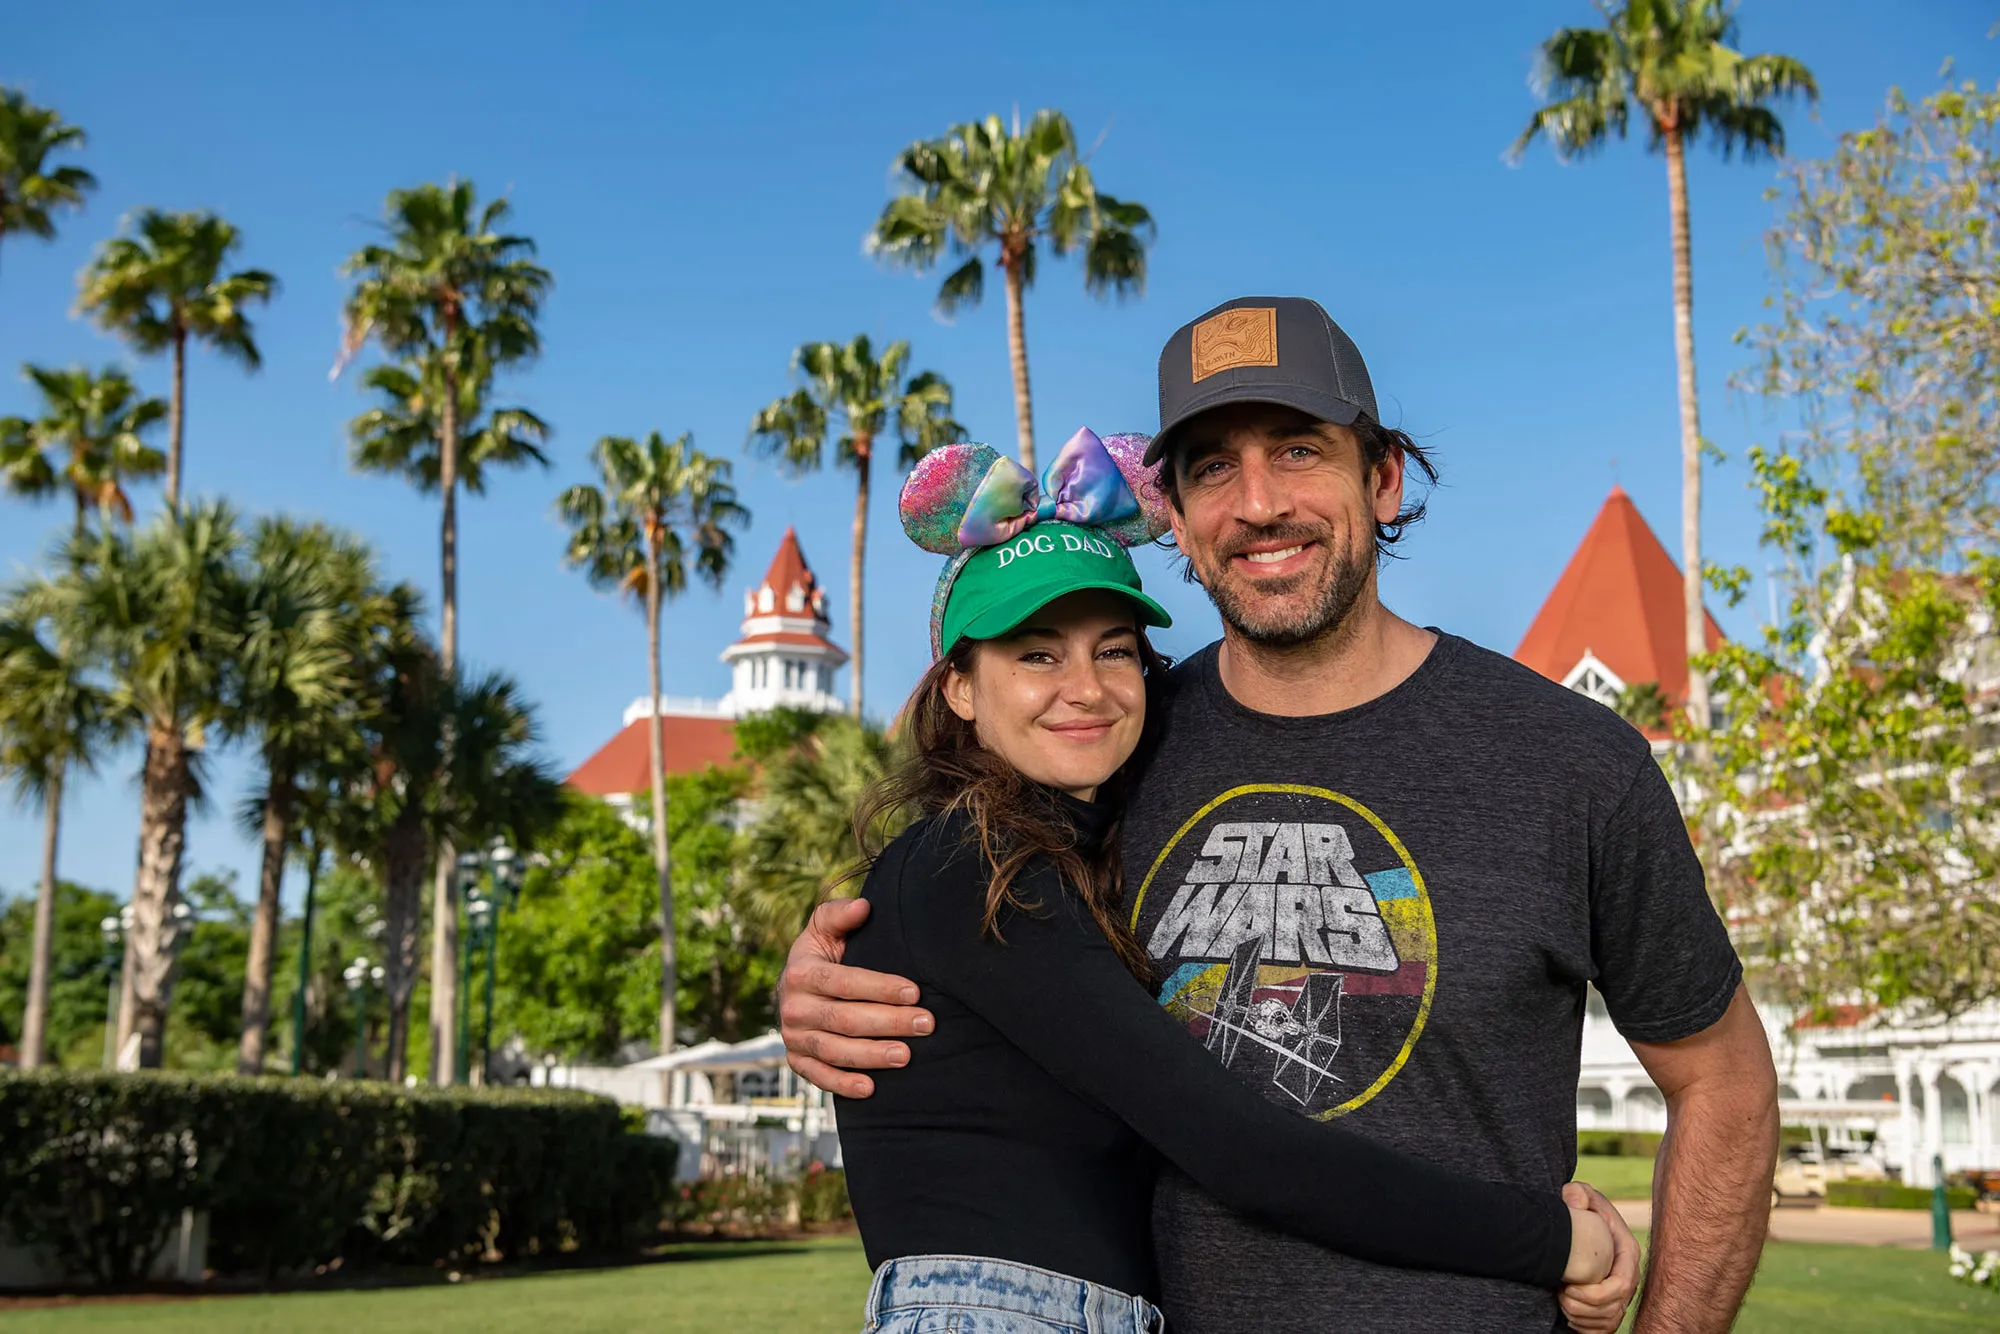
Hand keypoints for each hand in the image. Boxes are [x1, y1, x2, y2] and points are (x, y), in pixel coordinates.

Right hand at [778, 898, 934, 1097]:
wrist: (794, 986)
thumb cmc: (822, 953)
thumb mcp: (824, 929)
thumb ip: (839, 915)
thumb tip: (864, 906)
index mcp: (800, 972)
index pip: (844, 982)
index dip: (880, 987)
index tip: (915, 991)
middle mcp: (793, 1007)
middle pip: (844, 1019)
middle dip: (888, 1023)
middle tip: (925, 1024)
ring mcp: (793, 1037)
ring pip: (835, 1050)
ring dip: (872, 1056)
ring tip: (906, 1056)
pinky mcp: (797, 1060)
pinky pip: (819, 1077)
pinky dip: (843, 1084)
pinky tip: (871, 1088)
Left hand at [1559, 1181, 1640, 1332]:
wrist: (1578, 1229)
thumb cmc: (1582, 1212)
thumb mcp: (1580, 1195)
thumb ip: (1578, 1194)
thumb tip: (1574, 1201)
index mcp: (1627, 1255)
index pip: (1621, 1286)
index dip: (1595, 1294)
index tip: (1568, 1288)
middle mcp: (1628, 1279)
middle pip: (1615, 1309)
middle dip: (1585, 1308)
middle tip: (1560, 1296)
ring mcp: (1620, 1296)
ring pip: (1608, 1322)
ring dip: (1581, 1318)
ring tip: (1560, 1301)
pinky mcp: (1609, 1309)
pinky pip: (1602, 1330)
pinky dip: (1584, 1328)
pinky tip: (1567, 1314)